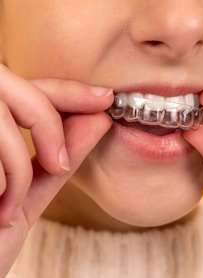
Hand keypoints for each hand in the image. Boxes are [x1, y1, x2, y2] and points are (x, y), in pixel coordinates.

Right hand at [0, 65, 113, 275]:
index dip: (68, 90)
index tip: (104, 98)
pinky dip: (5, 180)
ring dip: (18, 162)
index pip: (30, 88)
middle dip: (45, 118)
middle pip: (11, 86)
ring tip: (9, 202)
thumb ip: (60, 155)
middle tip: (58, 159)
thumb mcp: (28, 193)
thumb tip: (98, 119)